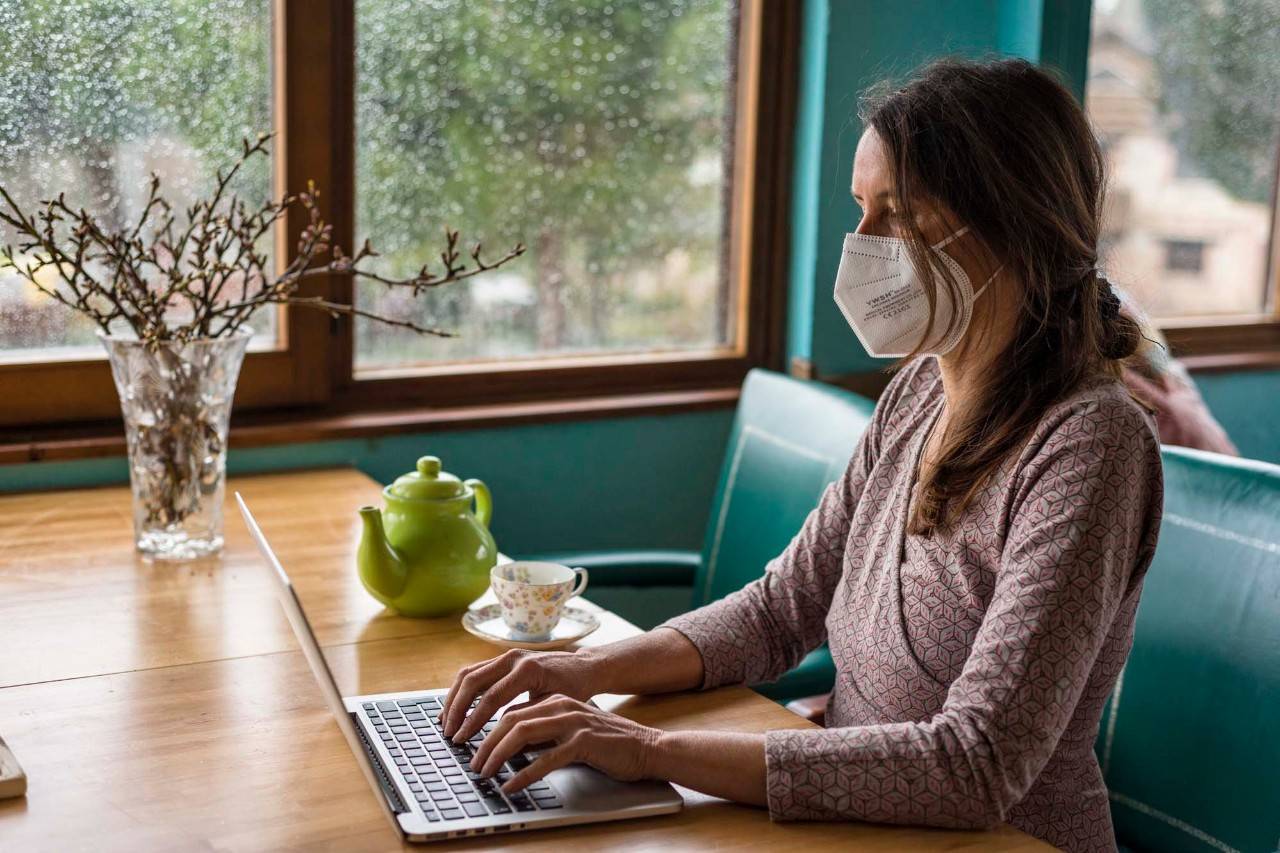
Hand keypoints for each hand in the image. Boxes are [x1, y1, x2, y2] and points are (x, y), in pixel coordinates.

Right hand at [441, 648, 604, 741]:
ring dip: (453, 698)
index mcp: (527, 670)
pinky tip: (456, 708)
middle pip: (472, 681)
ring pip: (469, 673)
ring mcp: (506, 655)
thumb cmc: (575, 689)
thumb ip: (528, 717)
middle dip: (456, 709)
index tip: (461, 739)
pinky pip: (475, 672)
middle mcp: (513, 658)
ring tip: (446, 722)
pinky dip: (462, 690)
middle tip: (449, 733)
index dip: (473, 720)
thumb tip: (501, 740)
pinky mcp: (503, 658)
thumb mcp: (554, 706)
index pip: (491, 698)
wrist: (585, 666)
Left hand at [469, 694, 661, 794]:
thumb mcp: (568, 733)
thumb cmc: (605, 743)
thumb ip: (542, 736)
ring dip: (498, 755)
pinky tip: (512, 785)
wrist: (645, 746)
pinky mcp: (584, 742)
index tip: (473, 749)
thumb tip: (508, 750)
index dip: (487, 730)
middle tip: (473, 764)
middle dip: (486, 743)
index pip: (510, 711)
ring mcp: (572, 722)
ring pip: (522, 734)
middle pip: (510, 720)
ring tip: (485, 773)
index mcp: (555, 701)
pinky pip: (545, 759)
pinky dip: (523, 774)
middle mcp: (561, 707)